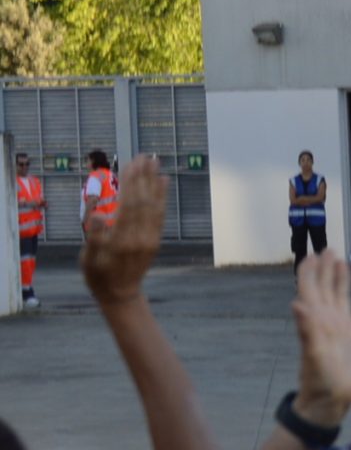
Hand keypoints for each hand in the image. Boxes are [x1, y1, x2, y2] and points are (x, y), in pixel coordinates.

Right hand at [80, 156, 163, 304]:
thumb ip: (93, 237)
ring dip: (154, 182)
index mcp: (122, 239)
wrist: (121, 294)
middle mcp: (140, 237)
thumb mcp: (88, 259)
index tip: (131, 163)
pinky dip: (162, 197)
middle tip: (144, 156)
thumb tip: (98, 215)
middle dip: (143, 177)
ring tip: (154, 163)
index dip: (131, 183)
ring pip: (154, 205)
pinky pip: (160, 214)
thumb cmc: (98, 275)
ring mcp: (150, 238)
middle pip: (143, 201)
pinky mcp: (155, 239)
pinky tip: (163, 182)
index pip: (129, 204)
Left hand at [289, 251, 350, 426]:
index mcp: (315, 319)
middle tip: (327, 248)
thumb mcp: (312, 354)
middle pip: (325, 287)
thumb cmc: (318, 379)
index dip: (309, 271)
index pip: (309, 288)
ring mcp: (342, 326)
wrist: (332, 398)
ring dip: (341, 278)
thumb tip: (296, 304)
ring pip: (341, 295)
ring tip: (342, 260)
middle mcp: (327, 318)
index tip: (311, 254)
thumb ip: (305, 329)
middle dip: (325, 267)